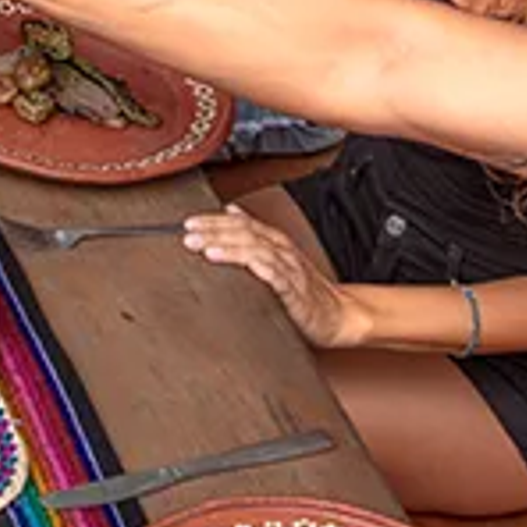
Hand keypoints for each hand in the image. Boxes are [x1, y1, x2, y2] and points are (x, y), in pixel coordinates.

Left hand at [188, 205, 359, 348]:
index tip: (189, 223)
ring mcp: (289, 270)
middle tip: (189, 234)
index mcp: (275, 242)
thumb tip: (230, 211)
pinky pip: (276, 277)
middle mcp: (281, 251)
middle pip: (245, 234)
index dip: (215, 221)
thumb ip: (253, 234)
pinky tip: (244, 268)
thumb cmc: (305, 290)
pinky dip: (259, 269)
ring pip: (257, 251)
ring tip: (206, 249)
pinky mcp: (295, 292)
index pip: (242, 223)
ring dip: (230, 248)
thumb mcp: (277, 256)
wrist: (337, 315)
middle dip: (216, 232)